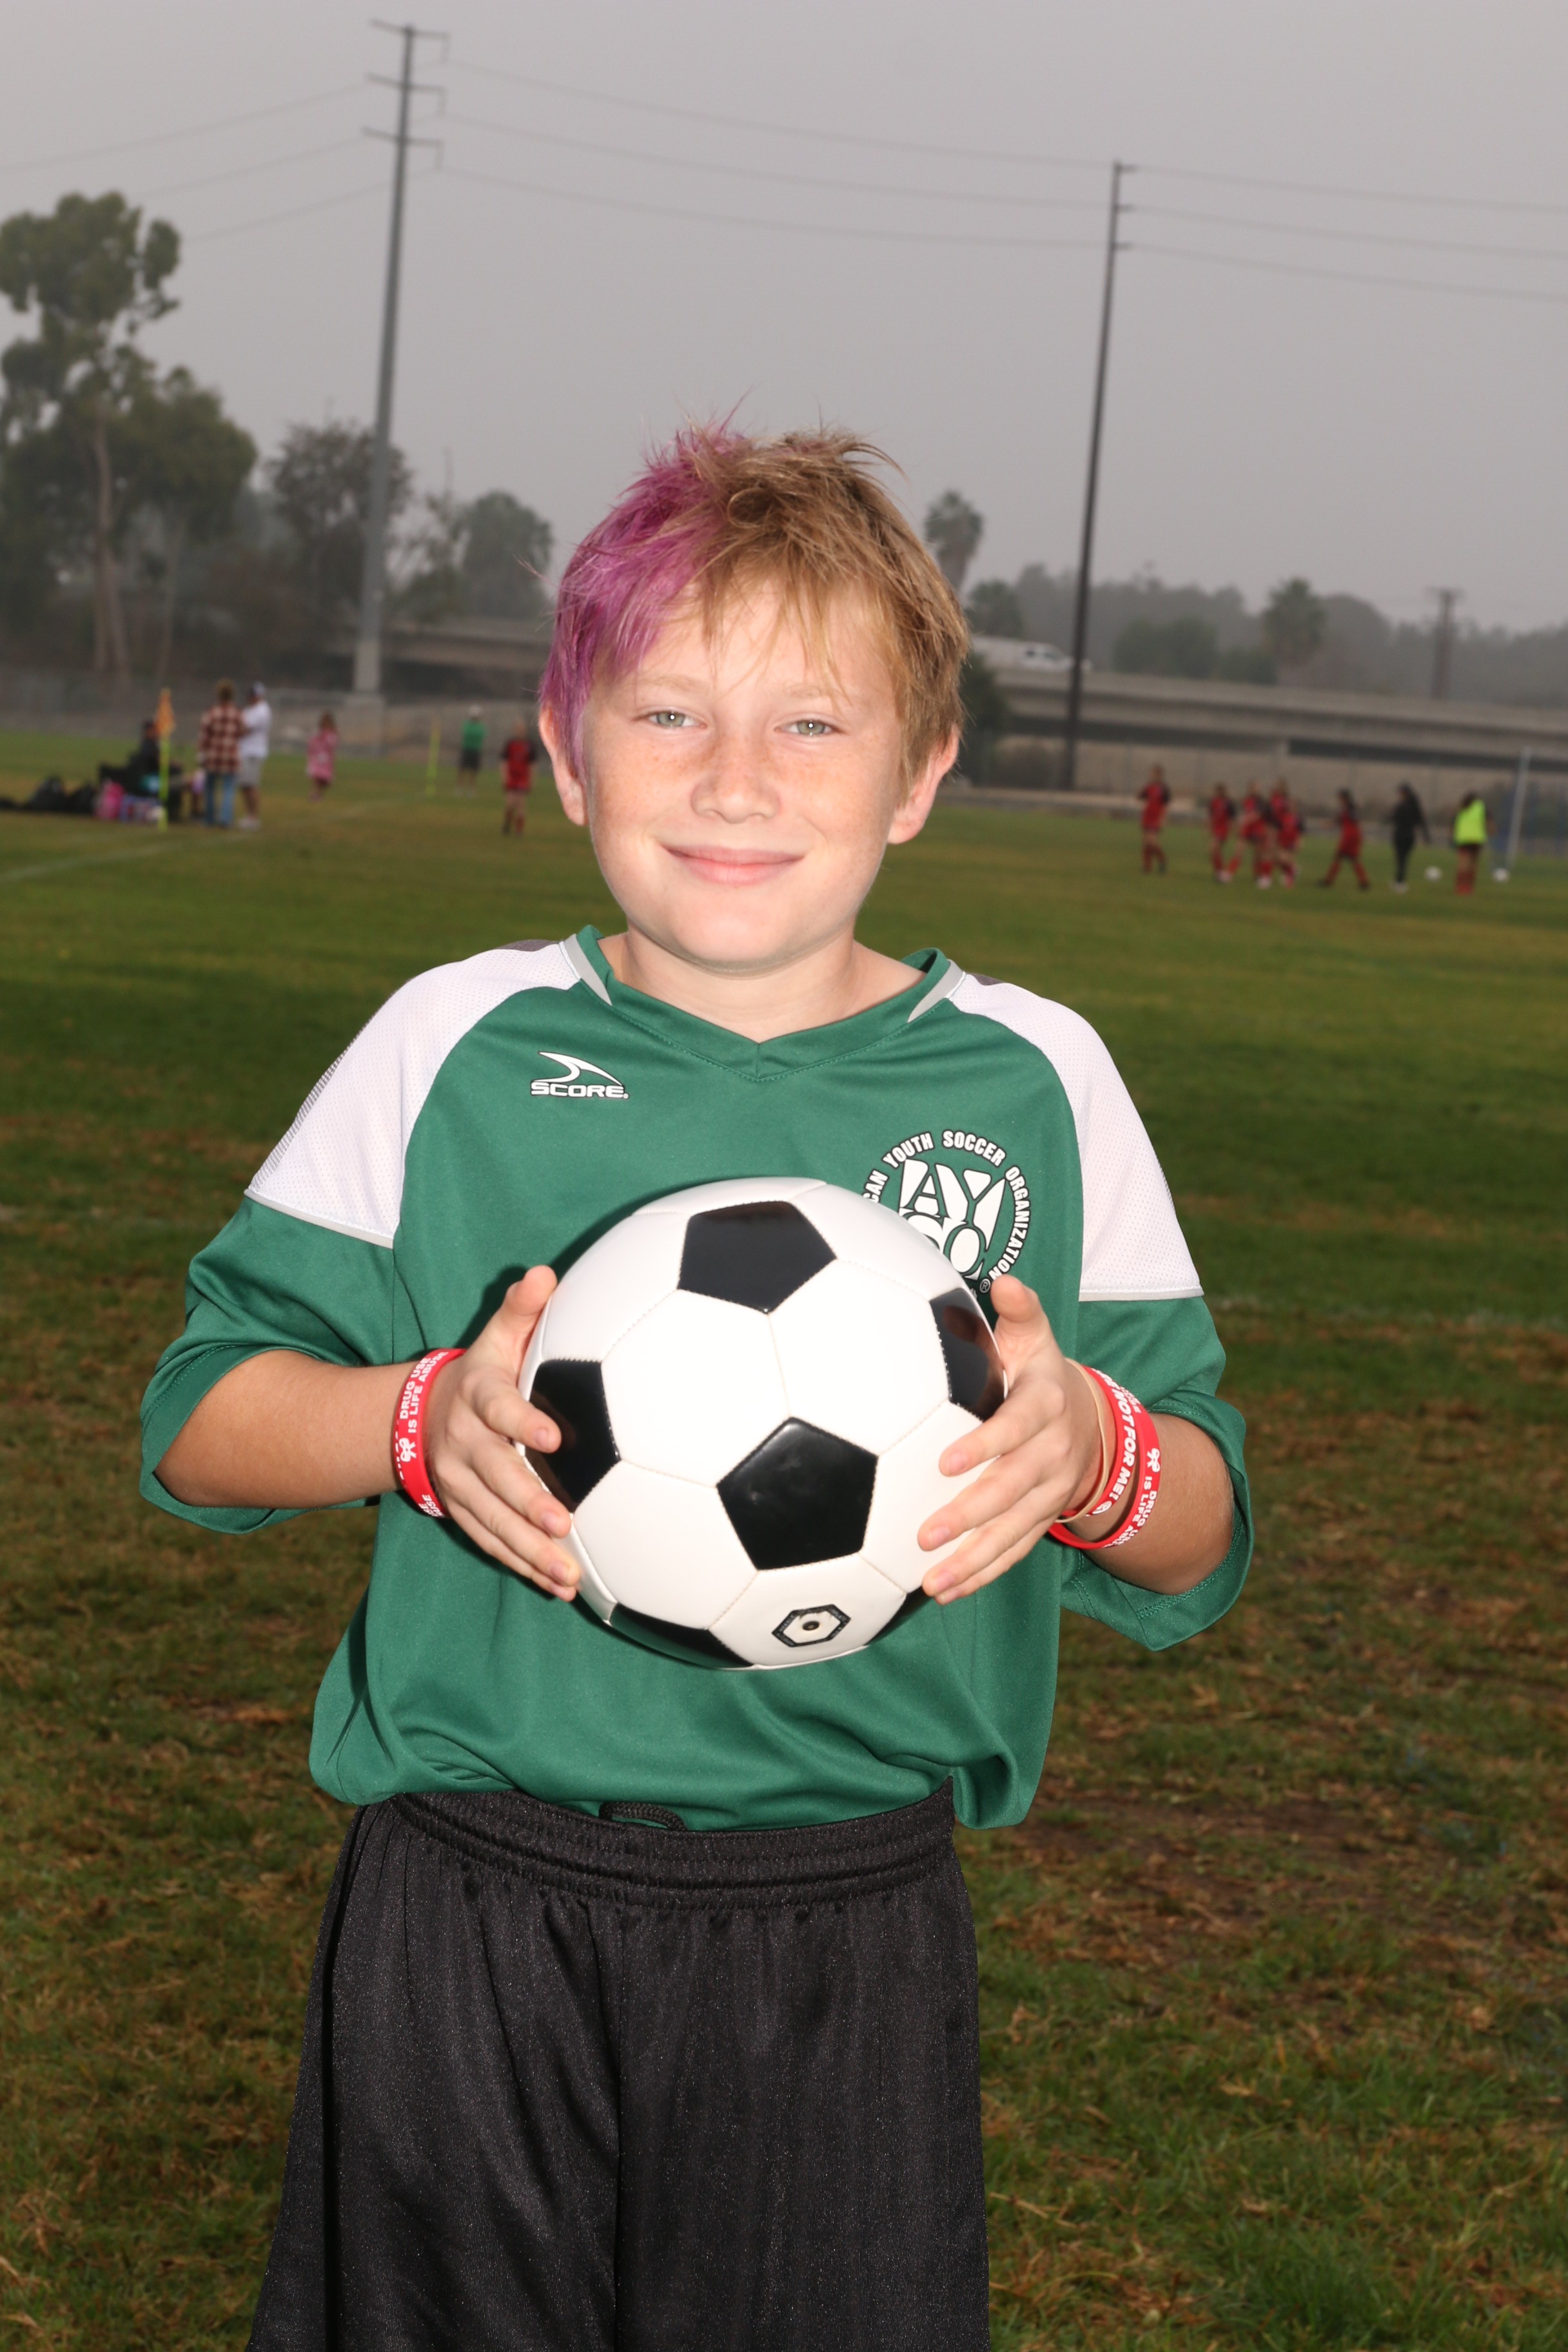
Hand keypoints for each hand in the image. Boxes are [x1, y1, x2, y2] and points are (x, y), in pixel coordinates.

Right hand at [422, 1267, 578, 1598]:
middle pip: (496, 1477)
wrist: (421, 1416)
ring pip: (494, 1521)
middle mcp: (465, 1444)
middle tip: (563, 1523)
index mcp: (479, 1398)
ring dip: (529, 1550)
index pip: (500, 1409)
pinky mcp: (464, 1511)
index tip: (554, 1439)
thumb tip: (546, 1274)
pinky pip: (492, 1542)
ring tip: (567, 1574)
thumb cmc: (485, 1373)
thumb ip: (521, 1310)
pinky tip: (557, 1586)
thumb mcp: (496, 1338)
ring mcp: (461, 1483)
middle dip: (528, 1503)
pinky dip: (522, 1565)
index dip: (523, 1423)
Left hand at [917, 1275, 1104, 1603]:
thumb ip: (1020, 1311)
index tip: (945, 1460)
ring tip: (931, 1582)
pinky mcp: (1041, 1518)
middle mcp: (1052, 1454)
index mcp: (1045, 1406)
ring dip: (973, 1558)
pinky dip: (982, 1573)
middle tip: (926, 1532)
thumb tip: (1006, 1282)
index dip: (985, 1445)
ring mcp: (1049, 1493)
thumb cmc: (1039, 1371)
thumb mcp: (1037, 1336)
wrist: (1091, 1420)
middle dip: (971, 1514)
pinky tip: (946, 1591)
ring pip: (1012, 1531)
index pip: (1016, 1428)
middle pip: (1013, 1489)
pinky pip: (1014, 1550)